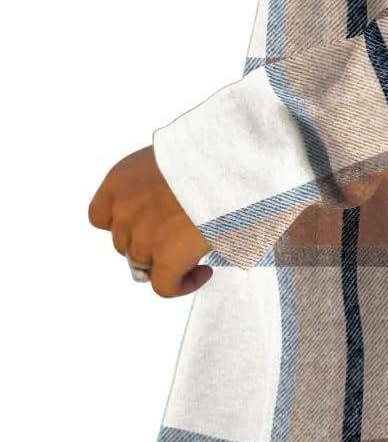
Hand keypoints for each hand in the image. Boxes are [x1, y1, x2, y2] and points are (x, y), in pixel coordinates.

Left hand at [88, 146, 213, 297]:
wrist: (231, 160)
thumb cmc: (212, 154)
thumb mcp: (172, 159)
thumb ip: (157, 184)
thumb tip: (169, 216)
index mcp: (121, 179)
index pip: (100, 217)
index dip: (125, 226)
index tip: (149, 225)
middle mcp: (125, 207)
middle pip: (125, 244)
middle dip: (150, 243)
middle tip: (181, 235)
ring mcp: (142, 234)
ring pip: (145, 264)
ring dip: (169, 262)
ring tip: (198, 250)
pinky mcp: (165, 257)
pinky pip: (164, 287)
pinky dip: (183, 284)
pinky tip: (203, 271)